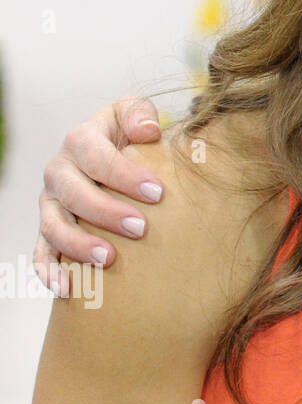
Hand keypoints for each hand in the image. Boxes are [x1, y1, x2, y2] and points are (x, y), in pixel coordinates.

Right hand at [35, 97, 164, 289]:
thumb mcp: (134, 113)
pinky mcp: (48, 229)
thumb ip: (139, 114)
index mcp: (81, 140)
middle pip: (73, 193)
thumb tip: (148, 131)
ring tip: (108, 258)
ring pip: (53, 225)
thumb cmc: (131, 136)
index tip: (158, 192)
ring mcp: (51, 203)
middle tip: (141, 228)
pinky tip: (66, 289)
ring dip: (78, 244)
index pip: (97, 156)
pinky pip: (41, 253)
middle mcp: (59, 171)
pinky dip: (49, 271)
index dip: (125, 175)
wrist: (115, 154)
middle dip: (106, 212)